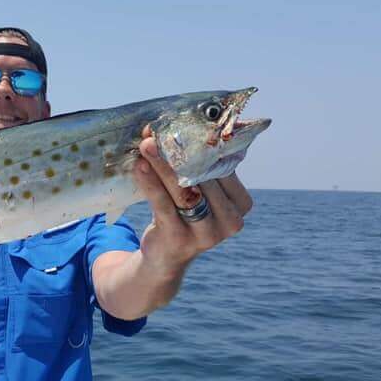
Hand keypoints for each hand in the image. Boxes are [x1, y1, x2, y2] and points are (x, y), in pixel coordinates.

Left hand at [130, 126, 252, 276]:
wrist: (165, 256)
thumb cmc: (183, 212)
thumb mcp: (198, 190)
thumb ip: (198, 164)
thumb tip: (176, 125)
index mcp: (241, 202)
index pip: (223, 166)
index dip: (201, 143)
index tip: (180, 124)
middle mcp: (231, 220)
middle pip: (203, 178)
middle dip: (179, 152)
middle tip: (158, 133)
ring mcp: (208, 234)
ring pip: (184, 191)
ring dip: (163, 166)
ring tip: (147, 146)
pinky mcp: (181, 240)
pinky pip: (164, 205)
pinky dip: (150, 183)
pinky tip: (139, 167)